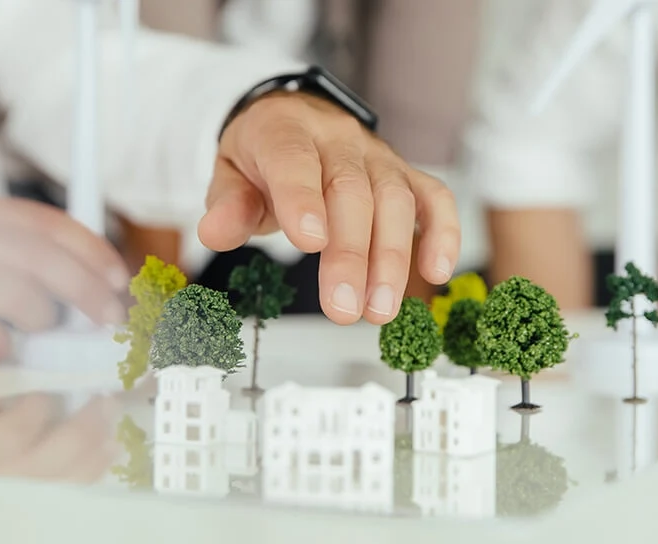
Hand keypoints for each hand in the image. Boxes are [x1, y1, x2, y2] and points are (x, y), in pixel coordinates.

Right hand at [0, 193, 129, 360]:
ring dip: (42, 322)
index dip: (94, 253)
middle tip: (110, 320)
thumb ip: (26, 260)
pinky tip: (1, 350)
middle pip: (46, 259)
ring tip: (35, 333)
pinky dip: (4, 346)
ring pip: (22, 295)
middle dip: (88, 293)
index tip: (119, 280)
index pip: (53, 224)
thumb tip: (94, 291)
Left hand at [198, 92, 460, 324]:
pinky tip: (436, 271)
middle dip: (351, 253)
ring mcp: (376, 156)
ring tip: (379, 310)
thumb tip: (215, 232)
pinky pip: (433, 197)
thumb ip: (228, 204)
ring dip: (392, 258)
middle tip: (342, 308)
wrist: (294, 119)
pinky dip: (442, 233)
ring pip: (394, 199)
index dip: (303, 199)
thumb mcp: (231, 174)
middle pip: (351, 190)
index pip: (294, 159)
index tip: (310, 242)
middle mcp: (337, 138)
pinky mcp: (404, 174)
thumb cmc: (263, 155)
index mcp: (285, 131)